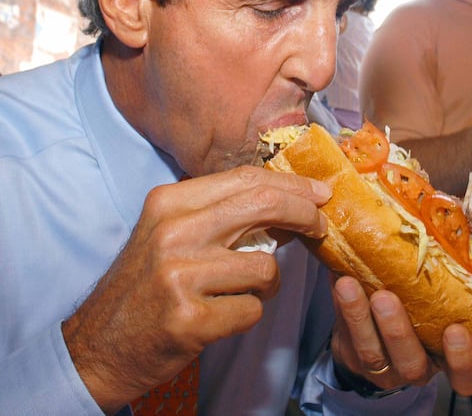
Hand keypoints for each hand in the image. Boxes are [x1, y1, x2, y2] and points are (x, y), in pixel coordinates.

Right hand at [62, 166, 330, 412]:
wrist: (98, 346)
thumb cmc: (146, 286)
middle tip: (321, 227)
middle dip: (305, 214)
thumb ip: (224, 216)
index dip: (292, 185)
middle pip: (264, 205)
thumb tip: (291, 205)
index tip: (320, 194)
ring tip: (243, 291)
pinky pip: (252, 309)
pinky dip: (248, 314)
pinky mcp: (189, 318)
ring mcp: (180, 275)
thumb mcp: (173, 235)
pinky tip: (222, 316)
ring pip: (266, 266)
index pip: (246, 179)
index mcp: (169, 202)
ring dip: (269, 282)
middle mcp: (173, 231)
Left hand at [330, 276, 471, 396]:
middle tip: (385, 297)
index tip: (456, 331)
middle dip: (397, 332)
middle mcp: (419, 367)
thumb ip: (455, 268)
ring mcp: (384, 367)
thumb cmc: (427, 304)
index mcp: (448, 357)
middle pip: (411, 364)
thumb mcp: (446, 292)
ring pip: (372, 353)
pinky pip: (345, 338)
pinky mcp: (353, 358)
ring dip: (358, 318)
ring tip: (348, 285)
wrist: (384, 328)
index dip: (464, 360)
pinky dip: (340, 308)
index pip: (466, 376)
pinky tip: (337, 280)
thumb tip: (461, 217)